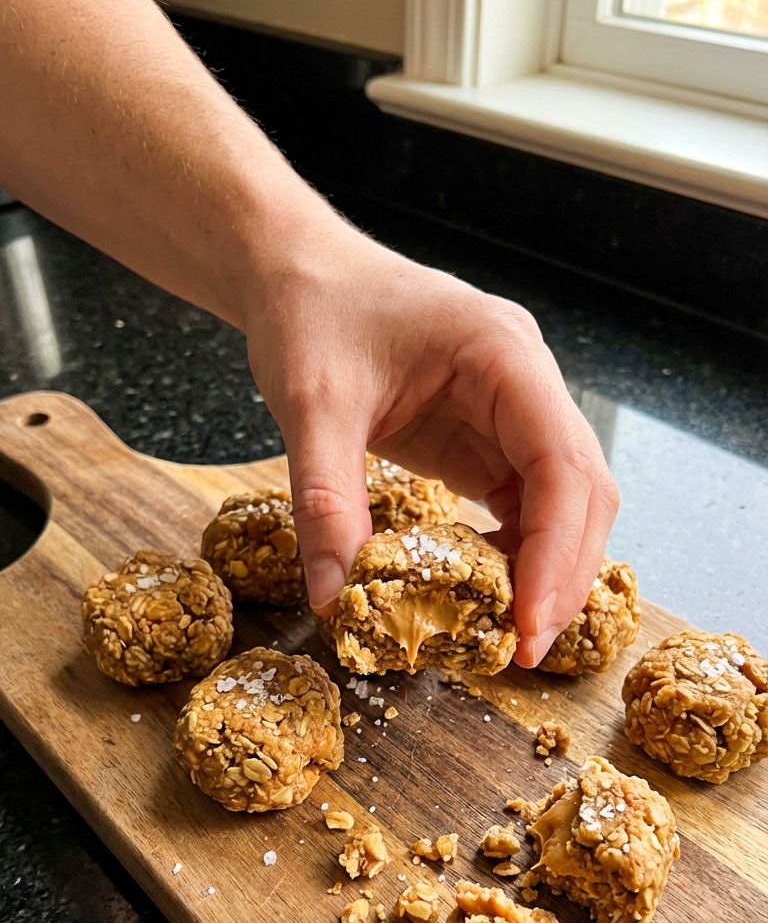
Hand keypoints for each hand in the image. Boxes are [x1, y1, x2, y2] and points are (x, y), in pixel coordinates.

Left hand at [246, 208, 618, 667]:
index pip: (561, 463)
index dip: (557, 552)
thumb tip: (333, 598)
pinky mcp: (487, 435)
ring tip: (508, 634)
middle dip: (561, 574)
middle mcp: (526, 382)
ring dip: (545, 569)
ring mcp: (512, 410)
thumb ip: (325, 499)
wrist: (295, 272)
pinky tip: (486, 593)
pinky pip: (522, 502)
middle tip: (522, 650)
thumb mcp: (310, 405)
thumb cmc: (311, 313)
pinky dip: (513, 553)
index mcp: (503, 354)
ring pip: (563, 502)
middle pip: (582, 490)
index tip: (529, 624)